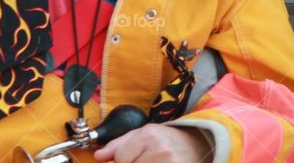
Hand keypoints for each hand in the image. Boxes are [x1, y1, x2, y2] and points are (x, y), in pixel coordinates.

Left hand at [93, 124, 211, 162]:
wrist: (196, 144)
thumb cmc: (165, 140)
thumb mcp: (142, 134)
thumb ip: (118, 144)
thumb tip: (98, 156)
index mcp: (149, 136)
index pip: (121, 158)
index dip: (122, 161)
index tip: (131, 158)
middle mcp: (160, 150)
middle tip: (142, 160)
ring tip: (149, 162)